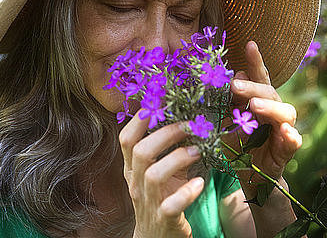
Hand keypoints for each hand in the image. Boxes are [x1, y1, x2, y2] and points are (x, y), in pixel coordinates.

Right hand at [119, 113, 204, 237]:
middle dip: (167, 134)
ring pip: (154, 175)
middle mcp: (136, 183)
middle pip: (141, 152)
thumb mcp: (159, 171)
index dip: (140, 119)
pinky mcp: (164, 219)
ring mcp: (148, 202)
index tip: (160, 102)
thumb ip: (166, 149)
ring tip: (199, 150)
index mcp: (132, 168)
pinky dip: (187, 192)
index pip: (126, 139)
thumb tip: (183, 116)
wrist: (158, 237)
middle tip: (190, 125)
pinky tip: (200, 184)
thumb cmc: (162, 197)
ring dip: (179, 158)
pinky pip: (171, 205)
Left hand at [222, 40, 302, 198]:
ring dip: (270, 107)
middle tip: (235, 86)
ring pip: (285, 112)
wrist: (250, 176)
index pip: (259, 77)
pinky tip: (286, 132)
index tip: (250, 44)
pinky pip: (294, 141)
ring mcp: (283, 129)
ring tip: (255, 106)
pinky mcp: (287, 150)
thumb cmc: (238, 144)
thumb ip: (230, 103)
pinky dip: (291, 136)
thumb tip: (231, 77)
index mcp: (259, 100)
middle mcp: (274, 110)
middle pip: (270, 92)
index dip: (255, 61)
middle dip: (253, 87)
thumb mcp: (228, 121)